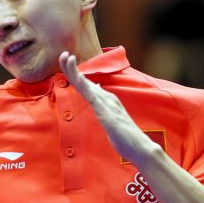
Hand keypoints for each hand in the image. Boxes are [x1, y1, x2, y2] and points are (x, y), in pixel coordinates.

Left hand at [58, 51, 158, 166]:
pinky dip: (84, 86)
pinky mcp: (106, 113)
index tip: (66, 62)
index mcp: (106, 100)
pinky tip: (77, 78)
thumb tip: (96, 88)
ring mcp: (107, 104)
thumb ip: (103, 104)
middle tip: (63, 54)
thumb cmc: (125, 136)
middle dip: (71, 67)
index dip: (75, 73)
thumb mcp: (110, 117)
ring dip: (75, 71)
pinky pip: (92, 97)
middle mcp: (107, 98)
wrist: (140, 148)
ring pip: (86, 85)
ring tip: (66, 57)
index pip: (86, 85)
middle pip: (84, 81)